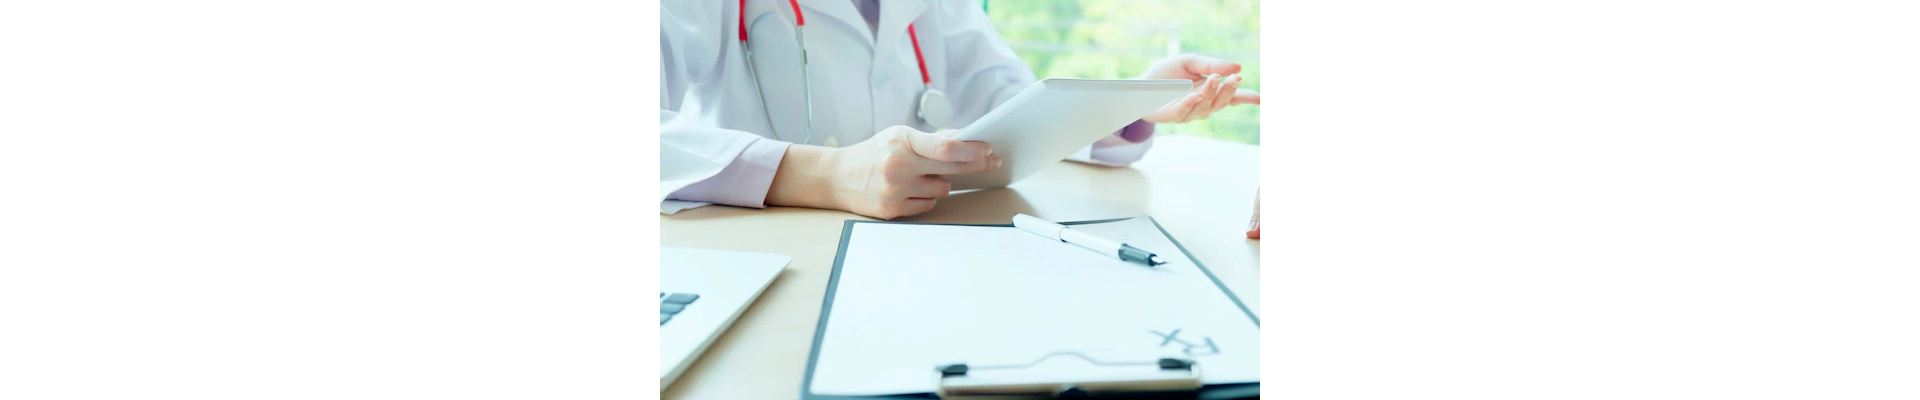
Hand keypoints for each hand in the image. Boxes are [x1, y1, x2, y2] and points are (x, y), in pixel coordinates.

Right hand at [767, 126, 1000, 218]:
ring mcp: (895, 190)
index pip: (945, 147)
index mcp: (901, 141)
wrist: (837, 176)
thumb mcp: (899, 136)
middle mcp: (898, 166)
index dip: (972, 150)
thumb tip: (968, 139)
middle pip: (951, 169)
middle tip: (991, 160)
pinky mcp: (892, 210)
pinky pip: (928, 205)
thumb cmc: (875, 153)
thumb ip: (932, 139)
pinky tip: (908, 189)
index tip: (990, 149)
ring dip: (939, 183)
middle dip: (975, 165)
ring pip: (942, 189)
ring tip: (918, 175)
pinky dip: (925, 197)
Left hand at [1138, 54, 1260, 123]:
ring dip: (1210, 94)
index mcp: (1209, 92)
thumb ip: (1211, 65)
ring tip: (1214, 80)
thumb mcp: (1190, 62)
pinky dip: (1190, 103)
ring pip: (1204, 107)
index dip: (1247, 98)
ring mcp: (1188, 112)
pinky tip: (1195, 95)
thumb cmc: (1165, 75)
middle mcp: (1202, 105)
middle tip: (1235, 79)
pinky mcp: (1172, 116)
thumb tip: (1236, 67)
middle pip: (1221, 103)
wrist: (1137, 85)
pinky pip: (1183, 112)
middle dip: (1229, 91)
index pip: (1232, 97)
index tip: (1261, 99)